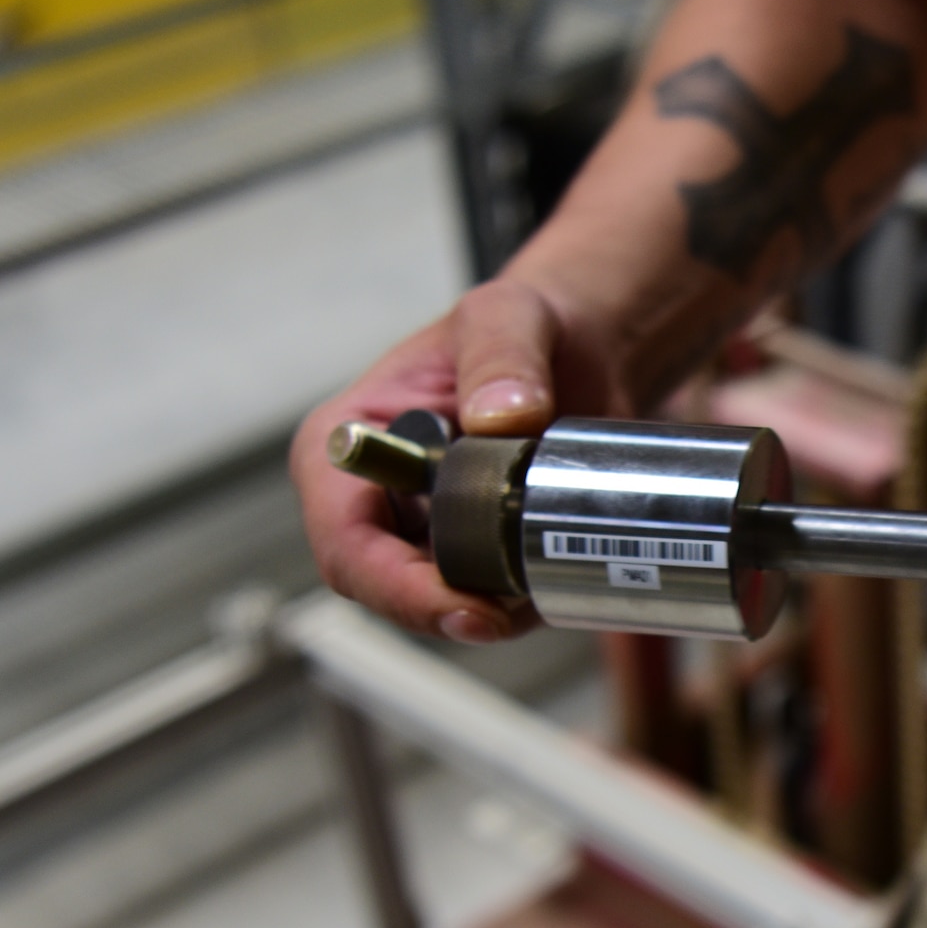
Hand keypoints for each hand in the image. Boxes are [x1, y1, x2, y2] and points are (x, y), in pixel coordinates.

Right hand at [290, 275, 618, 642]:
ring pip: (444, 604)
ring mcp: (424, 532)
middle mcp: (374, 498)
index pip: (346, 541)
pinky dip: (523, 598)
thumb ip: (501, 357)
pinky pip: (491, 599)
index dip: (397, 588)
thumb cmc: (522, 326)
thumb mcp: (509, 316)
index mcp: (348, 442)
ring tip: (551, 563)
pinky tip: (561, 565)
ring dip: (497, 607)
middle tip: (516, 610)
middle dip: (451, 608)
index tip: (464, 606)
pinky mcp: (474, 553)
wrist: (580, 350)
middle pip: (389, 589)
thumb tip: (498, 418)